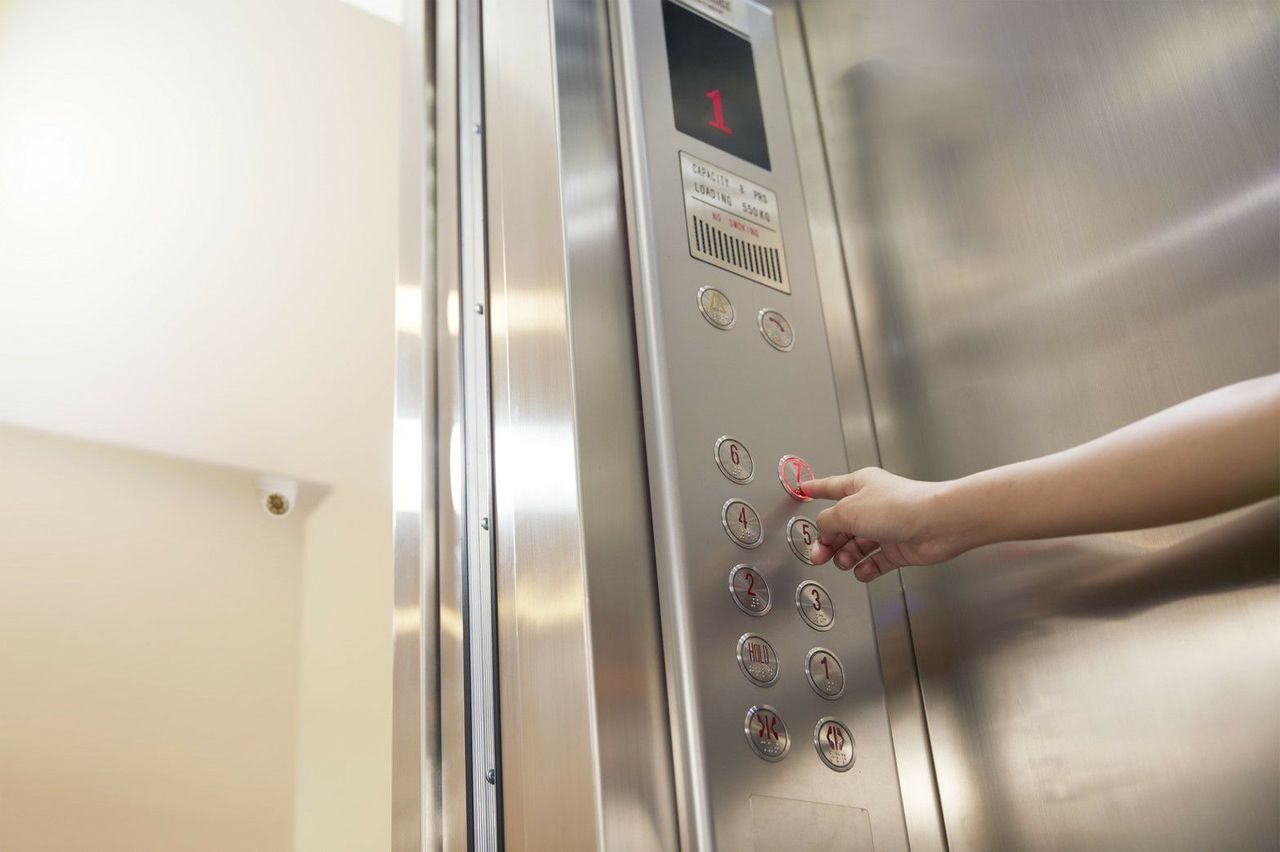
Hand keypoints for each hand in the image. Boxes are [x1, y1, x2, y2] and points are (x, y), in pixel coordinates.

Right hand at [804, 467, 965, 582]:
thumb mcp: (848, 511)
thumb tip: (822, 531)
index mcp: (860, 485)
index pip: (830, 487)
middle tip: (818, 555)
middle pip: (841, 524)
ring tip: (844, 562)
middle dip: (827, 540)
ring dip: (846, 556)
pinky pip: (876, 561)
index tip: (801, 489)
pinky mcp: (899, 548)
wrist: (937, 524)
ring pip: (856, 545)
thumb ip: (827, 521)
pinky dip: (867, 568)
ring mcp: (886, 527)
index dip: (814, 489)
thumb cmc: (898, 507)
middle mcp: (872, 505)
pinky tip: (862, 572)